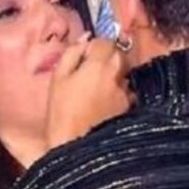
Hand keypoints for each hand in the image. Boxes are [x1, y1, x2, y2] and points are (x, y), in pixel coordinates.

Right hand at [45, 34, 129, 149]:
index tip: (83, 57)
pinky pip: (125, 91)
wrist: (78, 149)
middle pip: (118, 55)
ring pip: (123, 73)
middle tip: (88, 73)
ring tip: (95, 92)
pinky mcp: (130, 108)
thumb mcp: (58, 79)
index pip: (104, 41)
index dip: (93, 47)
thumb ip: (71, 53)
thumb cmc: (62, 114)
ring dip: (112, 76)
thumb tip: (84, 39)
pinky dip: (117, 93)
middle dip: (106, 59)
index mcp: (100, 64)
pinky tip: (103, 105)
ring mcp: (127, 92)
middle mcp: (118, 74)